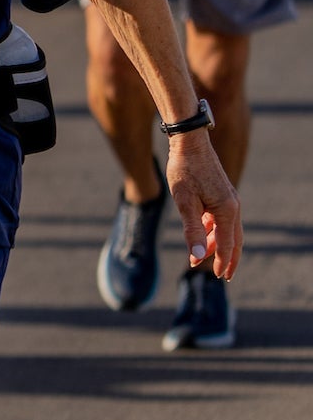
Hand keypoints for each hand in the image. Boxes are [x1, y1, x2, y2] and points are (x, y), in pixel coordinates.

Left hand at [166, 126, 241, 278]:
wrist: (189, 143)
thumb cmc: (184, 170)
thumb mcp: (184, 202)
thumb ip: (192, 230)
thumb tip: (198, 257)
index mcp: (227, 210)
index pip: (227, 243)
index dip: (222, 261)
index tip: (217, 276)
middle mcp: (233, 206)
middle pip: (233, 239)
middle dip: (226, 258)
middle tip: (220, 275)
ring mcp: (229, 199)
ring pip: (227, 229)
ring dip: (216, 243)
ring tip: (201, 257)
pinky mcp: (222, 194)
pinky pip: (220, 218)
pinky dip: (212, 229)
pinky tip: (201, 233)